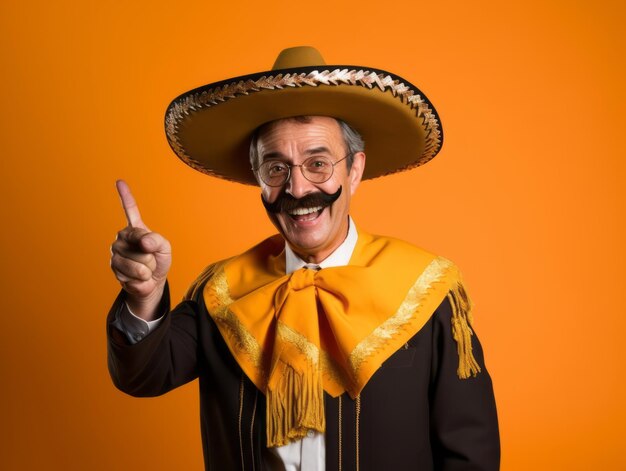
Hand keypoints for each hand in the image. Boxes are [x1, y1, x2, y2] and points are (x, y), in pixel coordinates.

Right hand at [110, 180, 171, 318]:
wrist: (152, 281)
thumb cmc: (158, 260)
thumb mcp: (164, 248)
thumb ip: (157, 241)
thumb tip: (144, 242)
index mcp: (135, 229)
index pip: (131, 211)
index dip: (126, 196)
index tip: (120, 181)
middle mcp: (121, 238)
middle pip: (142, 247)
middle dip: (151, 258)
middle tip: (149, 260)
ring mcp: (115, 253)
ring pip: (137, 264)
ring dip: (146, 271)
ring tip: (144, 270)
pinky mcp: (114, 269)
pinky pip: (134, 276)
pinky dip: (142, 281)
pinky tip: (137, 279)